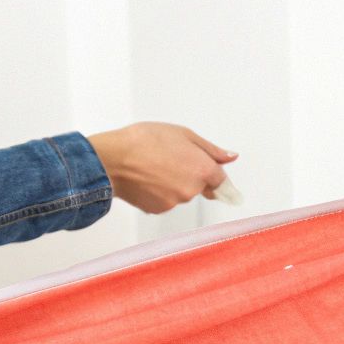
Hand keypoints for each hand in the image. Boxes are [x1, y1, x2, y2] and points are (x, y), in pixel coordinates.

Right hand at [87, 122, 236, 213]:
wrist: (113, 159)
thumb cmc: (144, 141)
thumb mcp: (182, 134)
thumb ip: (210, 149)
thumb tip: (231, 157)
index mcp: (202, 169)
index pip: (221, 180)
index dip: (213, 173)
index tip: (210, 172)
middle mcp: (192, 190)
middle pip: (200, 186)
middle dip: (190, 174)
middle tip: (169, 158)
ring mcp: (175, 202)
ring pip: (181, 193)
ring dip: (173, 183)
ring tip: (154, 165)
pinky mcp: (158, 210)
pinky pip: (165, 200)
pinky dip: (159, 192)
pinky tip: (146, 177)